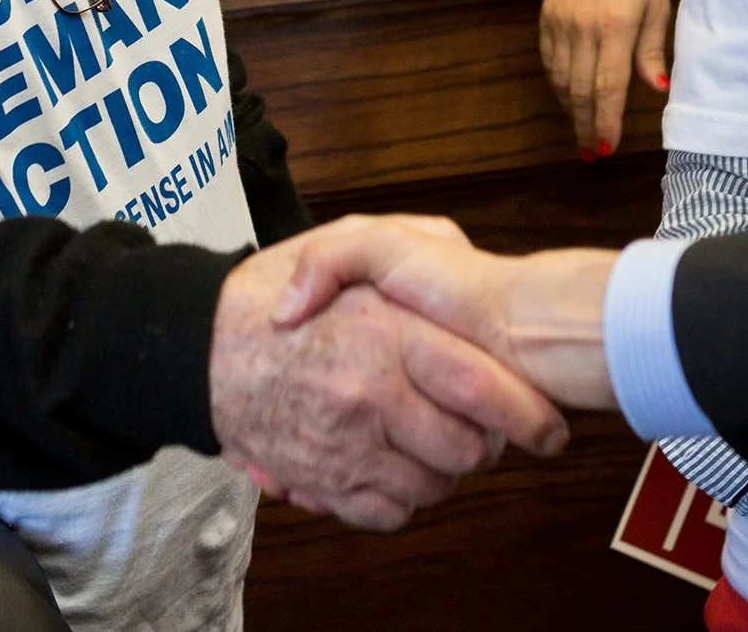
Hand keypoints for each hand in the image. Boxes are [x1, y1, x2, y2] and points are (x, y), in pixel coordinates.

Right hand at [211, 216, 569, 530]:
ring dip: (442, 474)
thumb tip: (460, 259)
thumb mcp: (346, 235)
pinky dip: (400, 500)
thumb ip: (412, 239)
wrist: (199, 343)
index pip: (482, 389)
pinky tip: (396, 465)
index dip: (527, 416)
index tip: (548, 428)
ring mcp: (342, 443)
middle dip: (483, 445)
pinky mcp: (320, 479)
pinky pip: (386, 512)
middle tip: (478, 427)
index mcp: (387, 334)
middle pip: (465, 450)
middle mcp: (368, 394)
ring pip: (431, 488)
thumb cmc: (275, 289)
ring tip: (433, 443)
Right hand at [540, 0, 671, 157]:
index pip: (607, 87)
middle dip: (587, 127)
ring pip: (560, 81)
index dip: (606, 122)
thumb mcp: (658, 4)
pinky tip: (571, 98)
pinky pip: (549, 62)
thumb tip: (658, 89)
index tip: (609, 148)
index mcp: (614, 25)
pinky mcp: (547, 16)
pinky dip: (559, 85)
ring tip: (584, 132)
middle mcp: (582, 27)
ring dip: (572, 111)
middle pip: (579, 92)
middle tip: (593, 154)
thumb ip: (653, 50)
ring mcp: (560, 22)